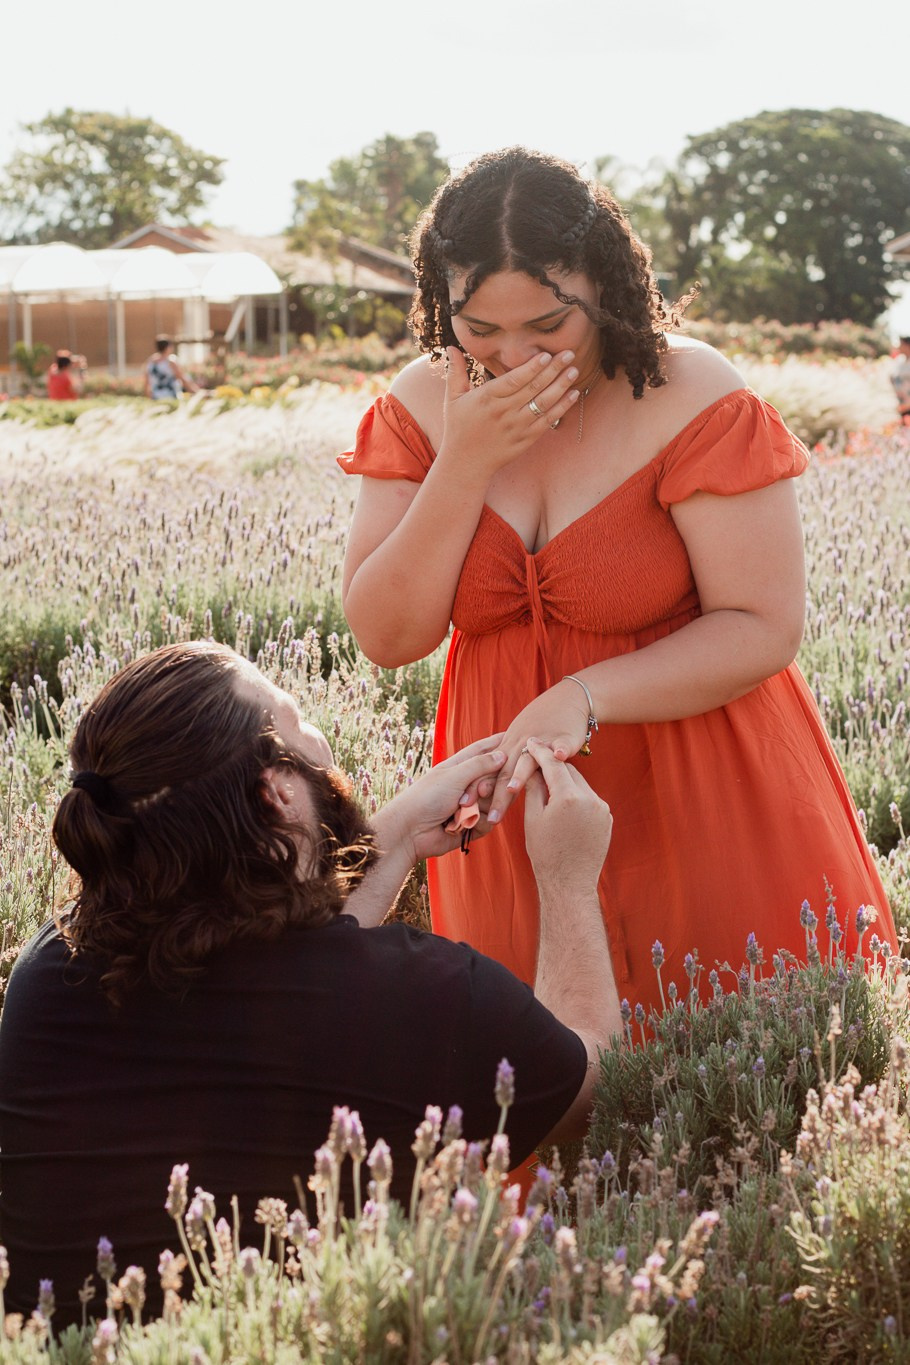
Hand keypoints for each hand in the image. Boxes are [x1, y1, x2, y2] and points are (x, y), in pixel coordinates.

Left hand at [372, 735, 506, 863]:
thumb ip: (480, 764)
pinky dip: (478, 823)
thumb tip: (503, 754)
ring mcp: (470, 805)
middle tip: (479, 792)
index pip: (483, 750)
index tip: (514, 734)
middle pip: (495, 779)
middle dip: (488, 787)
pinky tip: (462, 826)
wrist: (410, 831)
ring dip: (481, 807)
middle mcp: (467, 784)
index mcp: (459, 766)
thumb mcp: (454, 775)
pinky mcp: (472, 825)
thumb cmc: (427, 797)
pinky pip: (489, 822)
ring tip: (461, 810)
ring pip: (495, 802)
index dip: (498, 743)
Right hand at [439, 347, 579, 480]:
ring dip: (561, 386)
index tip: (546, 354)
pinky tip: (573, 395)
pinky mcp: (526, 440)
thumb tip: (451, 347)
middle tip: (569, 354)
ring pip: (543, 403)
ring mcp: (516, 427)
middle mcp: (504, 412)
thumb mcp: (453, 399)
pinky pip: (547, 421)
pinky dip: (561, 408)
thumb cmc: (459, 428)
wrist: (466, 463)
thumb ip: (455, 372)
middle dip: (553, 370)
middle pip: (533, 388)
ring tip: (574, 371)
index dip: (532, 367)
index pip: (514, 380)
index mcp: (487, 398)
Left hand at [481, 680, 591, 825]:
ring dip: (519, 774)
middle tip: (489, 817)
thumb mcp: (519, 741)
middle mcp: (521, 744)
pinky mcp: (564, 736)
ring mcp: (542, 740)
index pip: (487, 770)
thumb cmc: (542, 724)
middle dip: (496, 796)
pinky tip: (559, 756)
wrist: (569, 697)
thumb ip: (507, 765)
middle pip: (504, 772)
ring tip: (511, 789)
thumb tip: (491, 794)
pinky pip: (561, 744)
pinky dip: (559, 750)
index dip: (476, 786)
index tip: (465, 804)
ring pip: (528, 759)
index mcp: (507, 746)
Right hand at [523, 738, 611, 890]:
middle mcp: (590, 799)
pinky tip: (563, 804)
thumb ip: (534, 788)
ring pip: (580, 784)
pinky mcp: (607, 819)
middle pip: (569, 771)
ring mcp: (602, 809)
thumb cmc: (545, 853)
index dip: (540, 752)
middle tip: (536, 761)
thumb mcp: (533, 817)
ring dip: (565, 781)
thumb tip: (532, 767)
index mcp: (569, 797)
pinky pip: (589, 799)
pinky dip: (576, 796)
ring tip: (548, 784)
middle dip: (553, 766)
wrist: (569, 883)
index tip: (531, 743)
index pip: (553, 764)